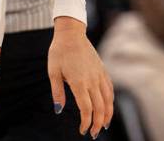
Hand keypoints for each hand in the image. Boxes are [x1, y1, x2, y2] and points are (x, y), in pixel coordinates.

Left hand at [48, 17, 113, 137]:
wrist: (71, 33)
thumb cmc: (59, 52)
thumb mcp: (53, 72)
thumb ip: (57, 92)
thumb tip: (58, 110)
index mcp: (79, 82)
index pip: (87, 108)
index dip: (86, 122)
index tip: (82, 130)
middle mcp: (92, 80)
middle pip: (100, 107)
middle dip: (98, 123)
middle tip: (94, 134)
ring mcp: (99, 74)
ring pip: (108, 99)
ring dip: (108, 114)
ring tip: (104, 125)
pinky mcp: (102, 70)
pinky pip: (110, 88)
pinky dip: (110, 100)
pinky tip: (108, 107)